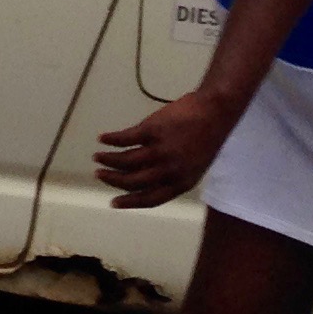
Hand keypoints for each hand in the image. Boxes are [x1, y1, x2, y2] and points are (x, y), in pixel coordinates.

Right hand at [93, 89, 244, 210]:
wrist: (215, 111)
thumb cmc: (206, 138)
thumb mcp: (193, 166)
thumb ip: (172, 176)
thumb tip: (145, 180)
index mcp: (181, 182)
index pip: (150, 199)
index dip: (129, 202)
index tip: (113, 202)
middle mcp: (169, 170)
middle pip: (133, 181)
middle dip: (112, 179)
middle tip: (99, 174)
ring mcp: (159, 150)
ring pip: (126, 161)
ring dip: (108, 159)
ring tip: (97, 156)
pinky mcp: (152, 130)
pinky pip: (125, 138)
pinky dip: (111, 139)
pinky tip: (103, 138)